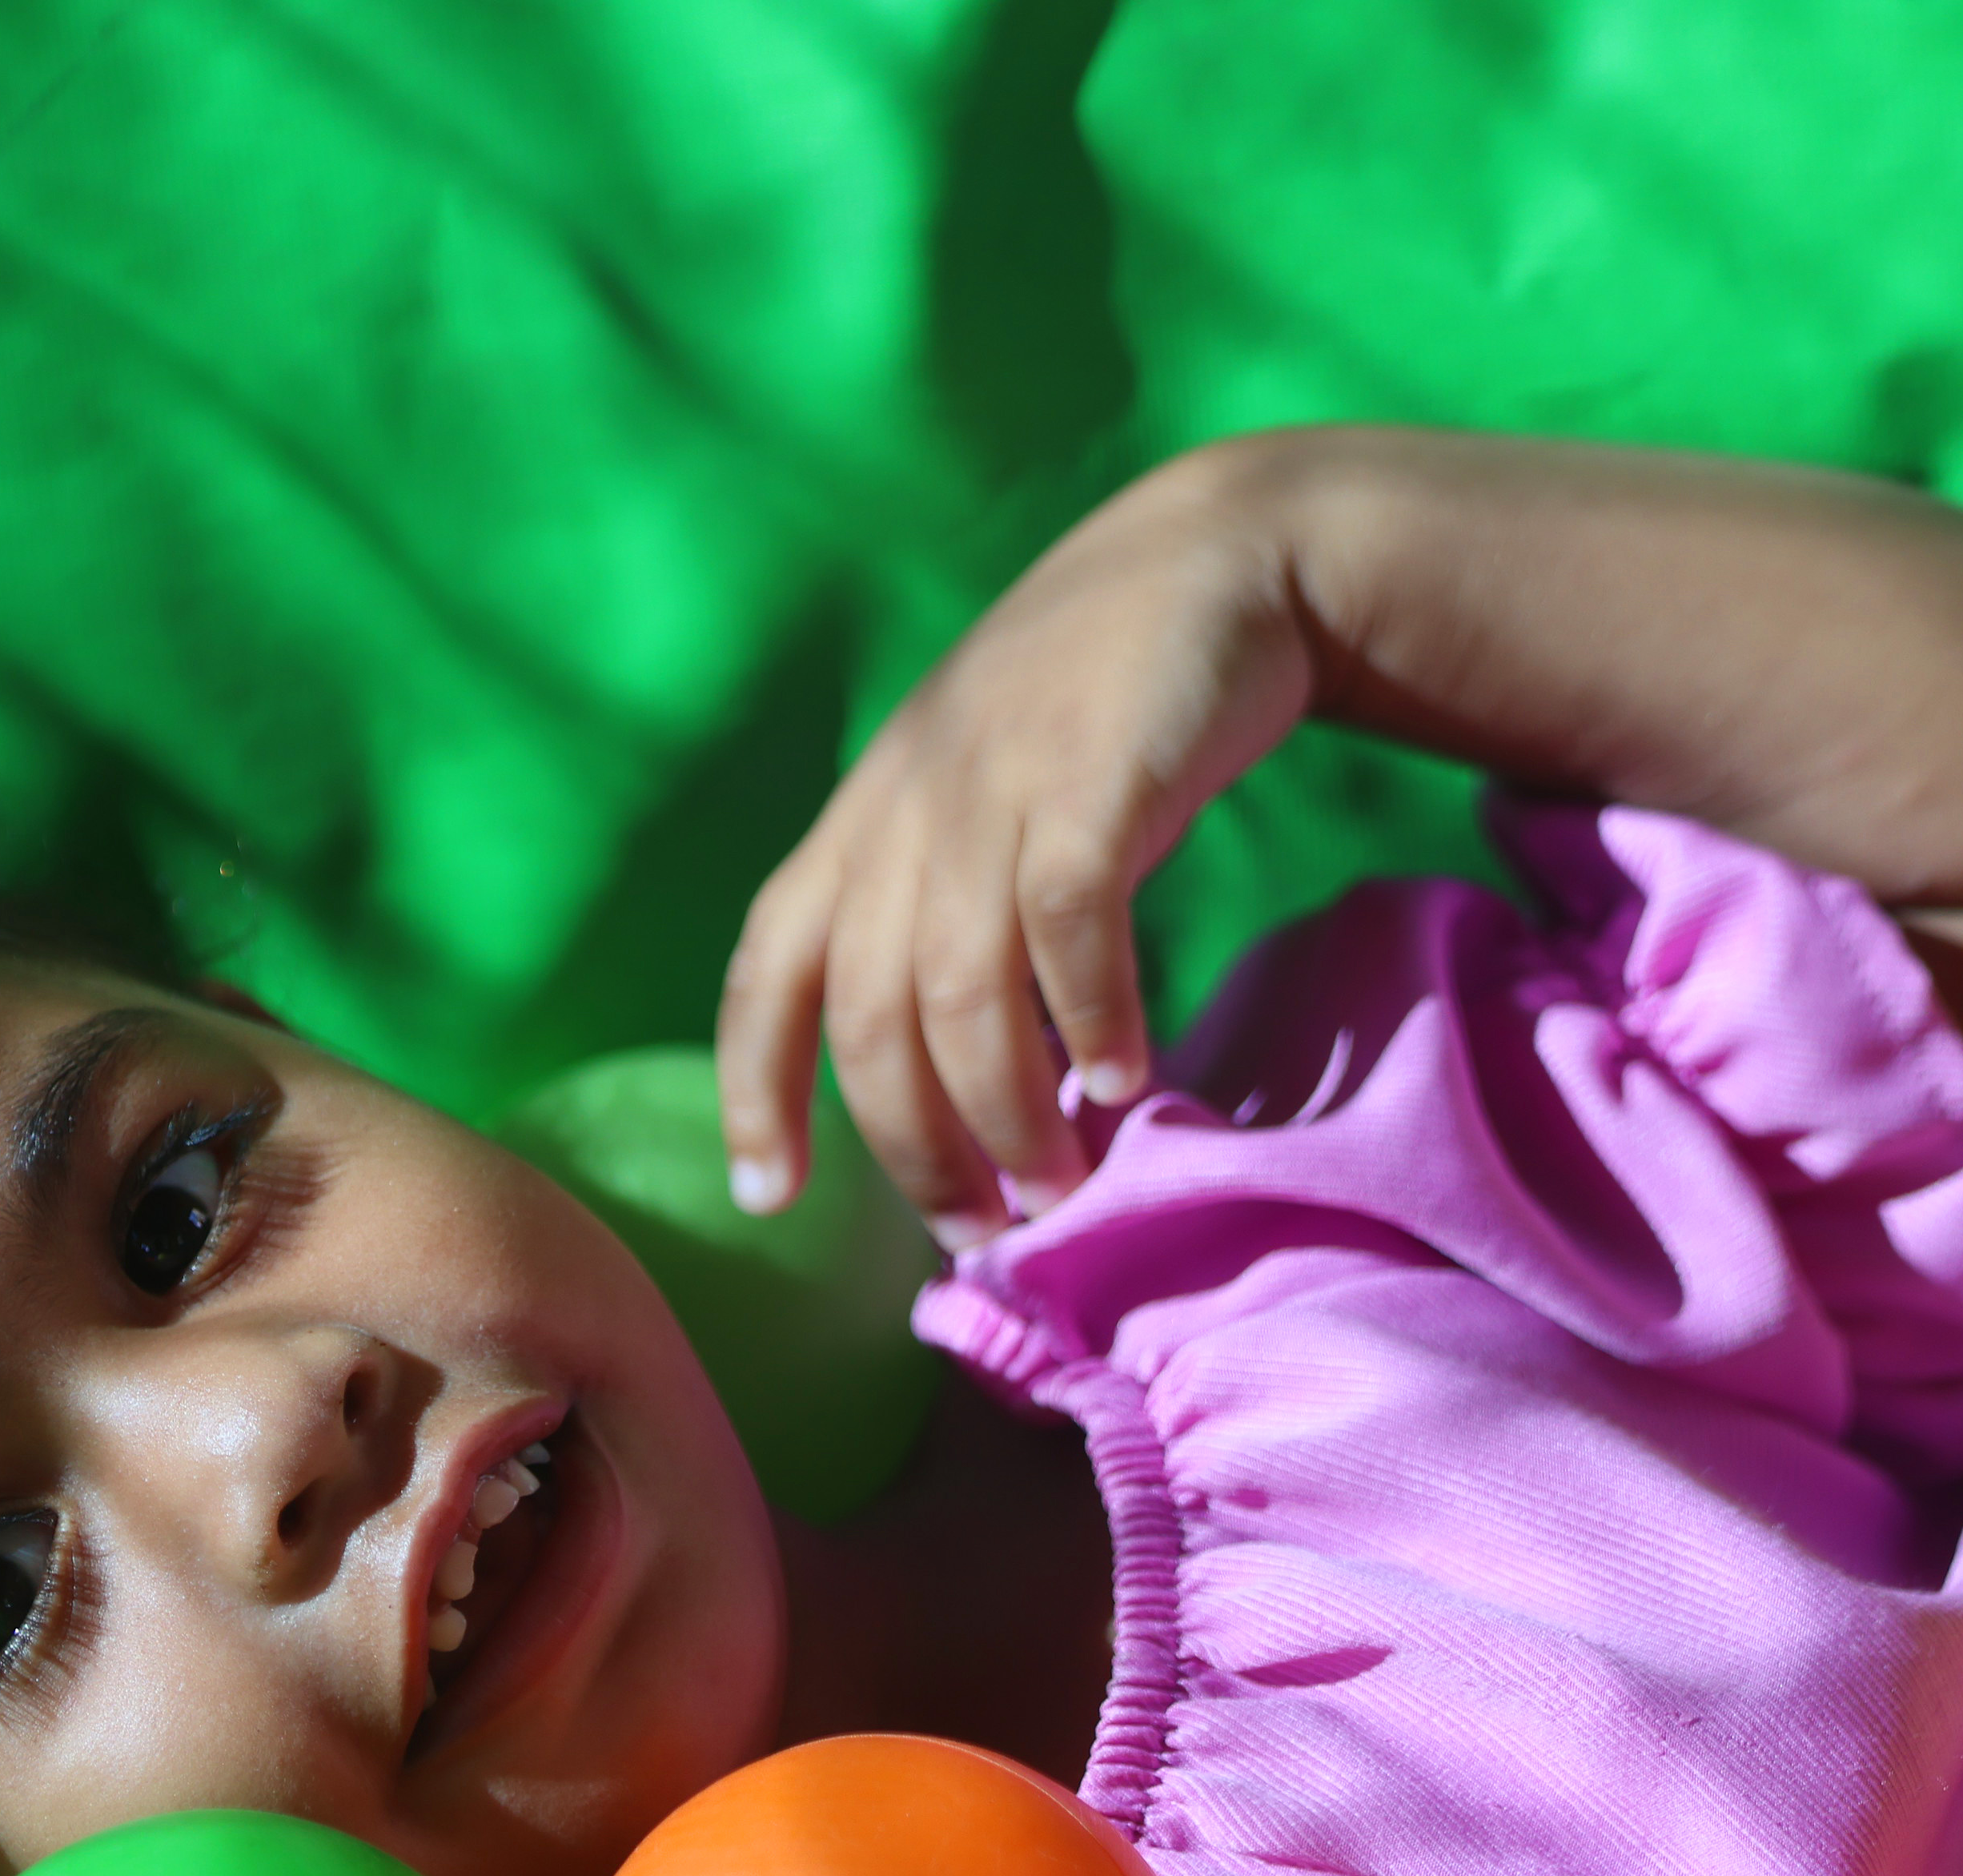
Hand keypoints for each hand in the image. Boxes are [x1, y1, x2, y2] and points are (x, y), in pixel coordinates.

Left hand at [717, 442, 1318, 1244]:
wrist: (1208, 558)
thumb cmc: (1092, 712)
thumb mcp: (974, 796)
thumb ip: (937, 908)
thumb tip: (946, 1084)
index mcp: (858, 825)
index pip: (769, 973)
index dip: (755, 1092)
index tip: (773, 1200)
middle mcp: (902, 810)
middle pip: (870, 1022)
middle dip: (917, 1150)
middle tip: (983, 1229)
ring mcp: (992, 791)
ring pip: (961, 999)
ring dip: (1007, 1117)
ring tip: (1058, 1186)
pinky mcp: (1092, 780)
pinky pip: (1068, 931)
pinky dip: (1091, 1020)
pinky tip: (1126, 1080)